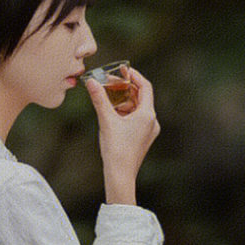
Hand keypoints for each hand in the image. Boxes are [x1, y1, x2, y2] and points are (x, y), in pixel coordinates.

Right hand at [86, 67, 158, 203]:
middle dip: (126, 88)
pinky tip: (112, 112)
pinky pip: (136, 119)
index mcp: (148, 115)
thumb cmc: (116, 149)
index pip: (145, 87)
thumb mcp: (106, 120)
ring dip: (124, 100)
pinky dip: (125, 112)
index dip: (134, 76)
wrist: (120, 175)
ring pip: (138, 108)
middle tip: (111, 82)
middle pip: (141, 97)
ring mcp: (148, 131)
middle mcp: (152, 122)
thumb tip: (91, 81)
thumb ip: (99, 99)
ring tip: (108, 96)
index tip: (123, 70)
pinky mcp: (142, 138)